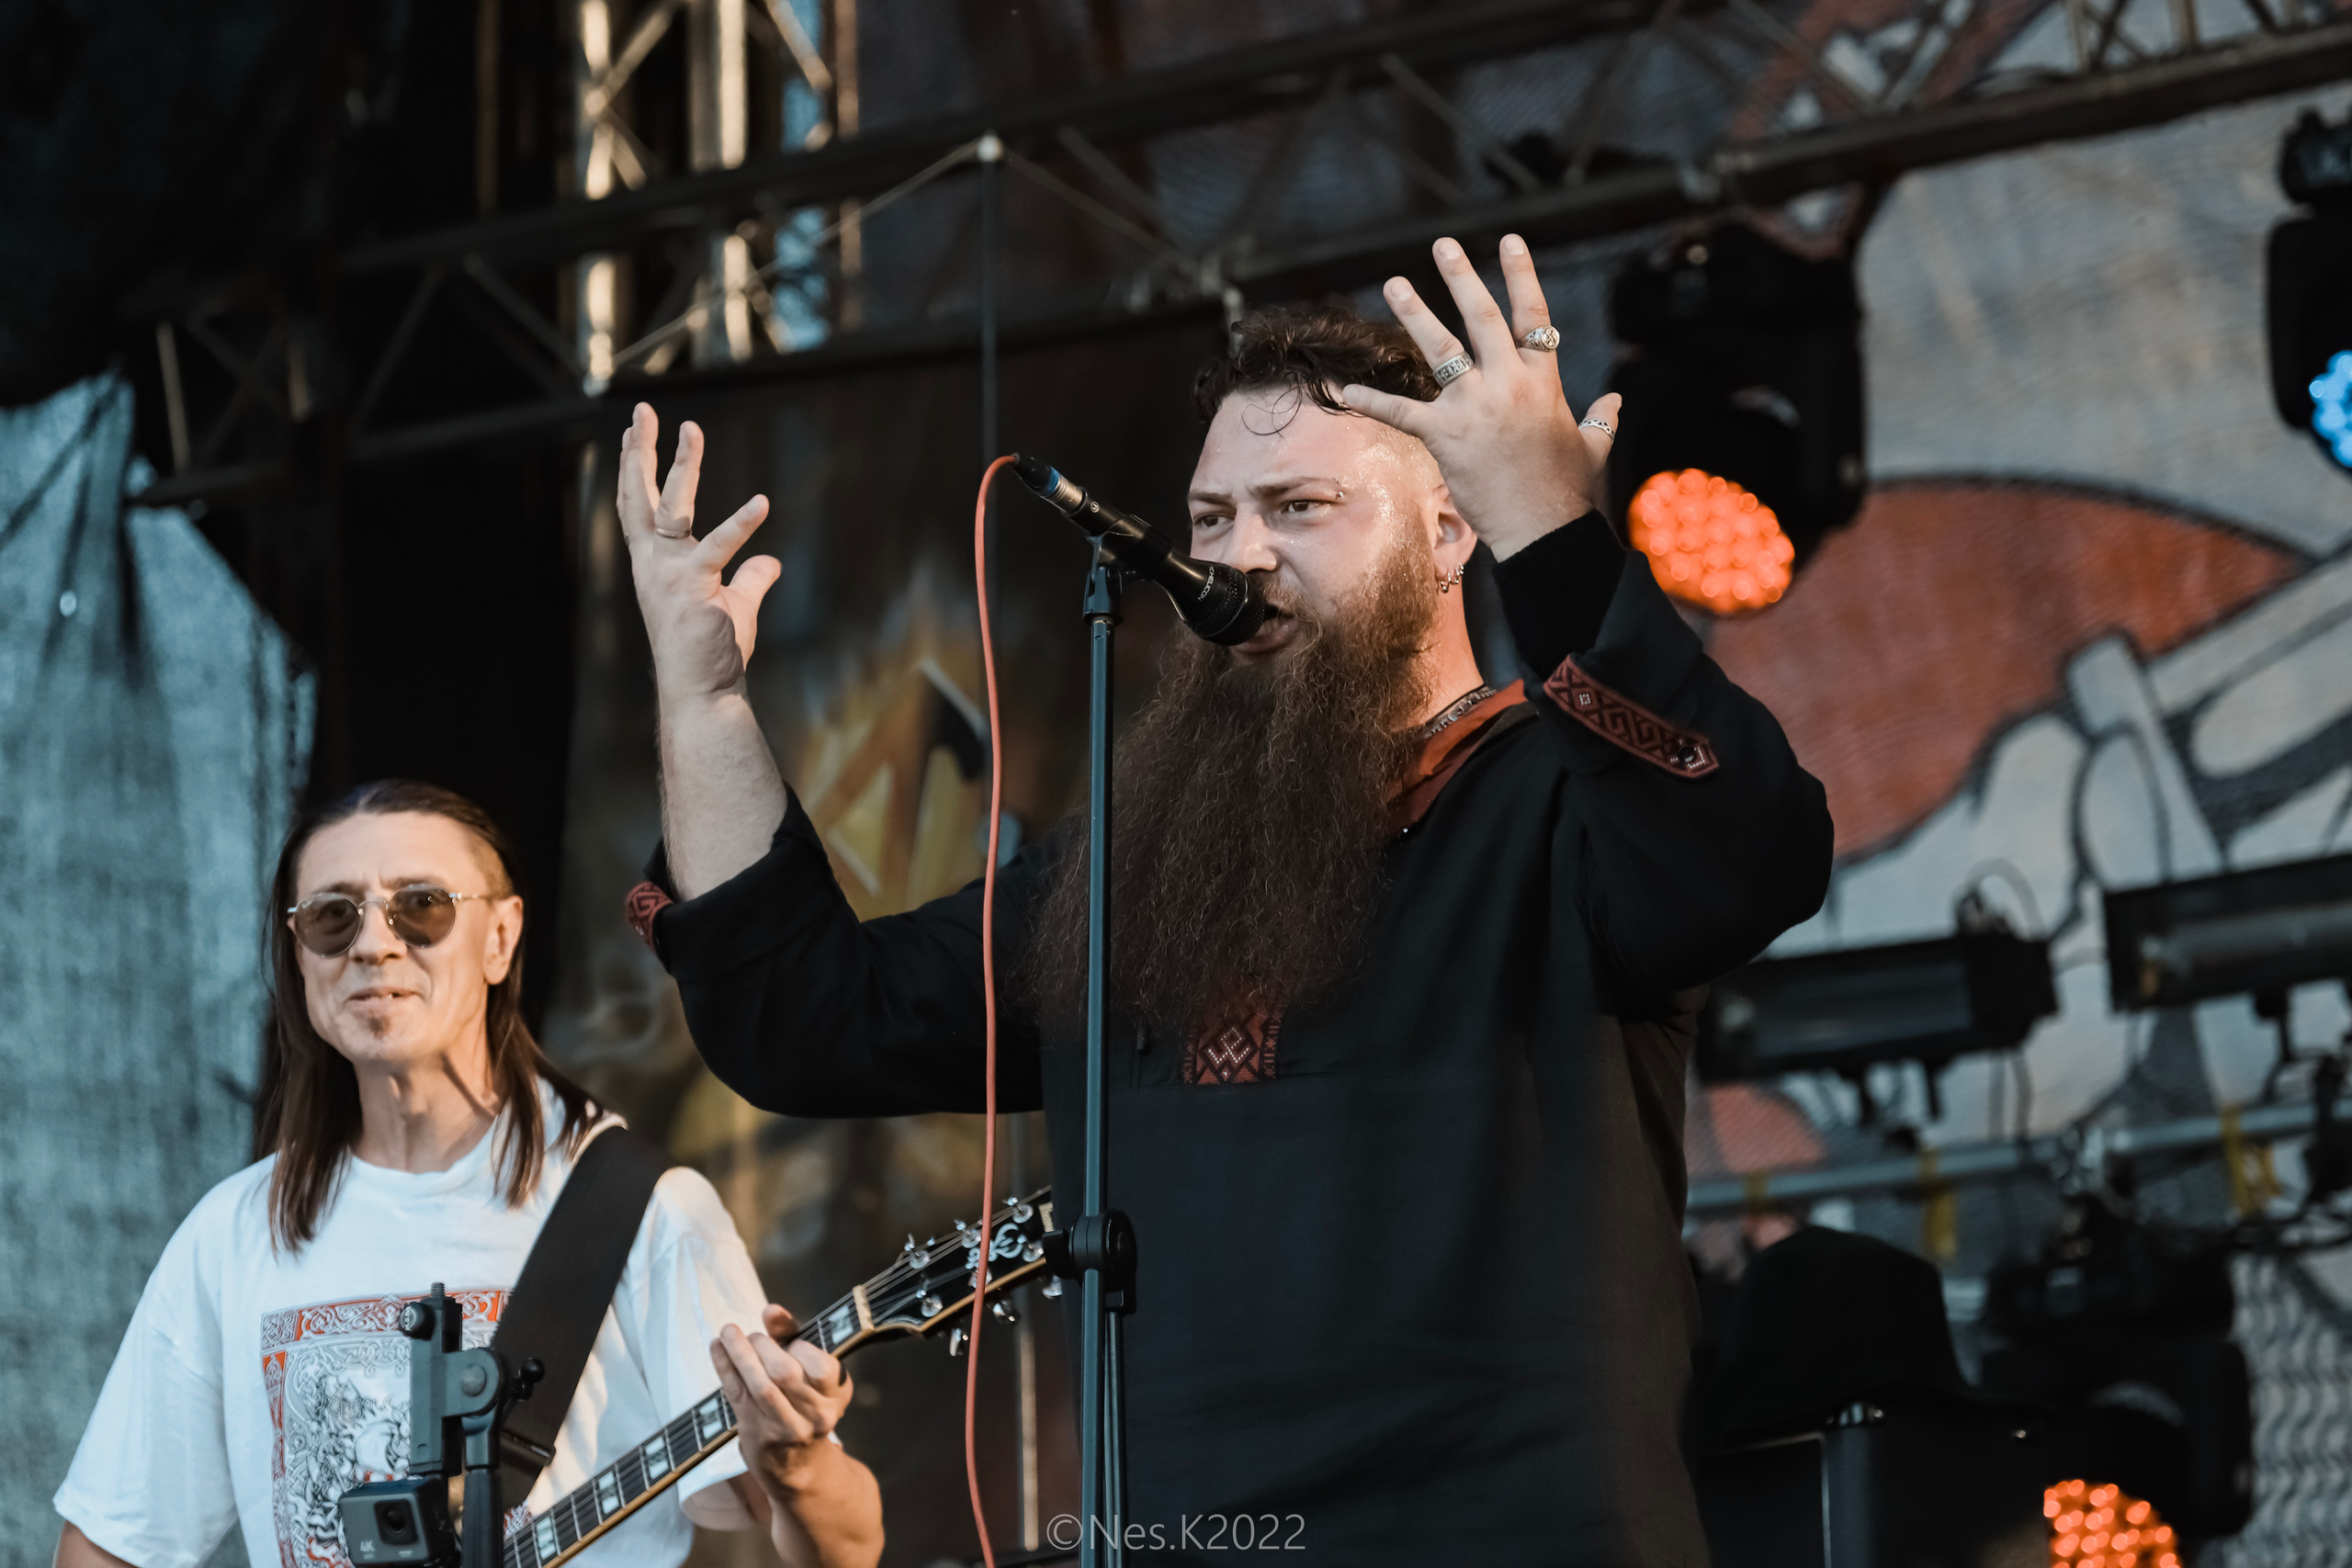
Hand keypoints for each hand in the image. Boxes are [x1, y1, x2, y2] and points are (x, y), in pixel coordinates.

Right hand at [619, 404, 780, 699]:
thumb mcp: (735, 605)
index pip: (637, 508)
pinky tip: (761, 502)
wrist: (703, 690)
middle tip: (643, 411)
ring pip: (671, 508)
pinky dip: (742, 524)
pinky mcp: (696, 588)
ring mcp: (670, 575)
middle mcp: (654, 564)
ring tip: (691, 429)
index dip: (632, 469)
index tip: (635, 434)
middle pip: (640, 497)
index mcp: (655, 564)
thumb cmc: (713, 651)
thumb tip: (769, 563)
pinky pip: (720, 548)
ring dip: (681, 467)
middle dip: (640, 452)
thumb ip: (750, 578)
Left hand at [711, 1305, 852, 1494]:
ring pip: (759, 1385)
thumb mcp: (811, 1372)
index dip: (800, 1348)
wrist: (799, 1465)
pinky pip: (737, 1394)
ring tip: (729, 1332)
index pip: (822, 1366)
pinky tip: (716, 1347)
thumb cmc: (804, 1403)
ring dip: (739, 1353)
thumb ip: (793, 1336)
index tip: (789, 1343)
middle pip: (785, 1373)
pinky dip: (724, 1366)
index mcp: (837, 1395)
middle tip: (753, 1337)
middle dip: (763, 1346)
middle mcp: (816, 1415)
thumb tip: (771, 1310)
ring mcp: (786, 1428)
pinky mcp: (757, 1434)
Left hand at [1342, 234, 1620, 560]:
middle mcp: (1508, 384)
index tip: (1510, 241)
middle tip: (1443, 245)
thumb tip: (1615, 401)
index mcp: (1543, 381)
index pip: (1533, 317)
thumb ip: (1603, 417)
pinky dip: (1373, 403)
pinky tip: (1346, 391)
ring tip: (1394, 283)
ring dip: (1415, 313)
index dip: (1521, 276)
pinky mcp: (1447, 436)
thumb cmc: (1569, 491)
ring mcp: (1475, 407)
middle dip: (1462, 277)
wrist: (1545, 529)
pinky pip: (1403, 413)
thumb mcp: (1593, 446)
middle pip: (1483, 318)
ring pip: (1441, 350)